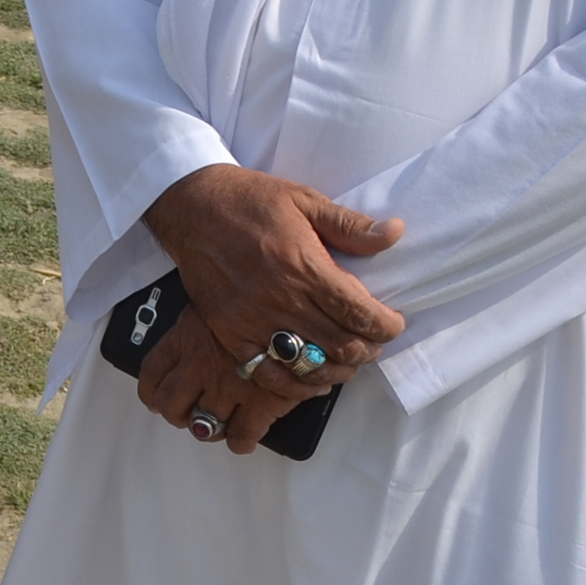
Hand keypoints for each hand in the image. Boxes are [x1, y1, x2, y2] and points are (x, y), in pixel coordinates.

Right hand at [134, 164, 407, 453]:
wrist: (191, 206)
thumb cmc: (250, 199)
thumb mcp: (304, 199)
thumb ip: (350, 225)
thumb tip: (394, 233)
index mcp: (304, 265)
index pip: (360, 312)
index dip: (387, 325)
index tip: (393, 322)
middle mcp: (282, 299)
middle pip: (342, 345)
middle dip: (369, 348)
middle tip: (374, 340)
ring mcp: (253, 321)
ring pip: (311, 366)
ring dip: (339, 370)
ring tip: (349, 359)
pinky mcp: (230, 333)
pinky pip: (269, 374)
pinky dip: (296, 385)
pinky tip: (312, 379)